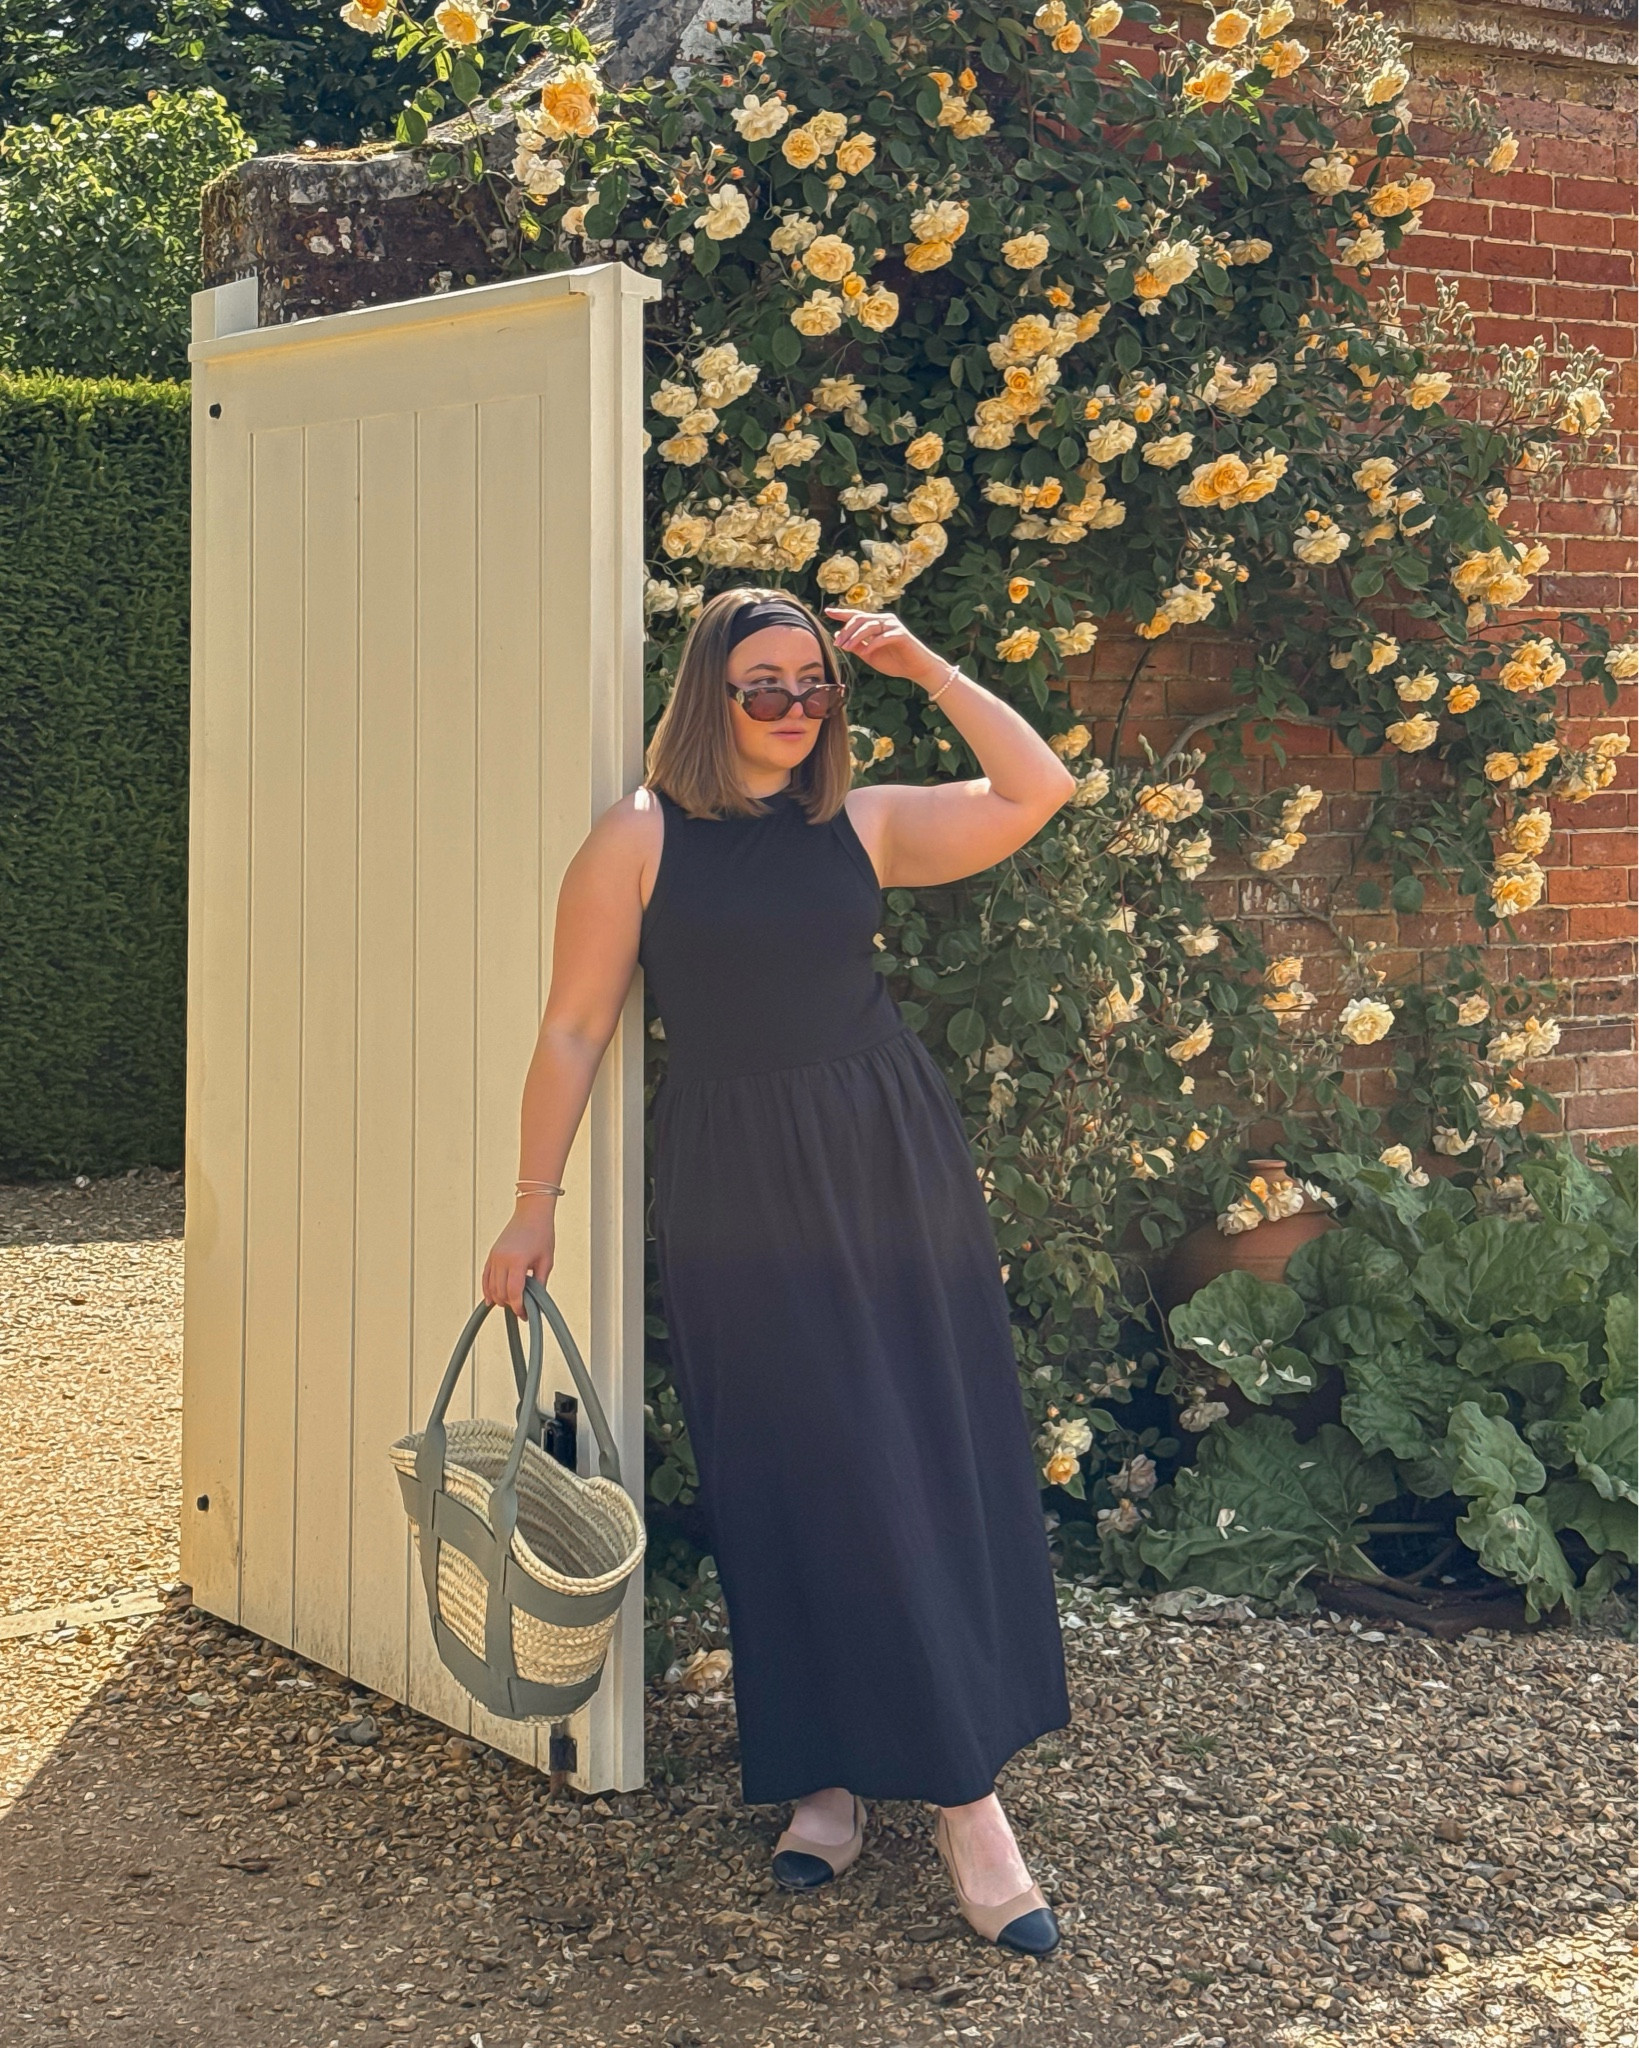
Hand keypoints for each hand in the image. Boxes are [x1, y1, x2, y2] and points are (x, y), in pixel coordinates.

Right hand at [482, 1203, 555, 1317]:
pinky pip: (486, 1277)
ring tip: (511, 1303)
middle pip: (500, 1292)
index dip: (518, 1307)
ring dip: (499, 1298)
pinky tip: (491, 1299)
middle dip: (510, 1304)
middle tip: (521, 1309)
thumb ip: (540, 1282)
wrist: (532, 1213)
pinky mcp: (492, 1254)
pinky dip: (487, 1289)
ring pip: (491, 1286)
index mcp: (517, 1260)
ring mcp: (495, 1256)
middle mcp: (502, 1259)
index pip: (513, 1292)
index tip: (524, 1314)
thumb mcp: (546, 1260)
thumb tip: (536, 1300)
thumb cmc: (541, 1232)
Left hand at [824, 607, 948, 690]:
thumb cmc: (894, 661)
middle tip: (837, 643)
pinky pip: (883, 637)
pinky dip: (873, 644)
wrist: (916, 669)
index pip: (857, 615)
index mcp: (876, 623)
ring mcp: (893, 626)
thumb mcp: (869, 655)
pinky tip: (866, 651)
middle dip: (846, 631)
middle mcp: (885, 620)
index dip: (842, 613)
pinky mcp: (901, 634)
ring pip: (869, 626)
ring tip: (846, 648)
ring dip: (855, 637)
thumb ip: (855, 645)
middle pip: (860, 619)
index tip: (827, 611)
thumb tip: (838, 635)